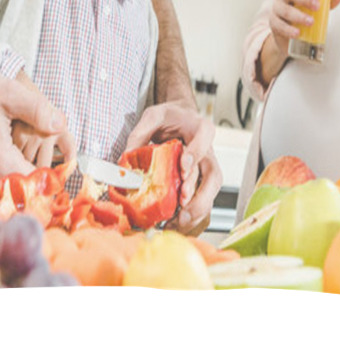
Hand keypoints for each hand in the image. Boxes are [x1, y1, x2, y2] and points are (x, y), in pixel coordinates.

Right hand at [0, 71, 68, 194]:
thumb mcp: (8, 93)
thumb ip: (38, 109)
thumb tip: (61, 124)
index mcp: (3, 164)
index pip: (41, 189)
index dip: (60, 180)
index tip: (70, 167)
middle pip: (32, 200)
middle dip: (50, 186)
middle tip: (64, 169)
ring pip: (18, 200)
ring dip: (36, 188)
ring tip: (49, 169)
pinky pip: (6, 195)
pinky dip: (21, 186)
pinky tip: (30, 169)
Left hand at [125, 100, 222, 235]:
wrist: (180, 118)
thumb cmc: (170, 117)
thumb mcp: (153, 115)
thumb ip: (141, 132)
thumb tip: (126, 157)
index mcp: (201, 129)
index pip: (203, 143)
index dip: (194, 156)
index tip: (182, 168)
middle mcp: (209, 151)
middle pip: (212, 175)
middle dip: (199, 194)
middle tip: (182, 204)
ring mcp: (207, 169)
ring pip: (210, 192)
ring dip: (196, 209)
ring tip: (178, 222)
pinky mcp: (201, 183)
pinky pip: (203, 201)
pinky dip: (192, 215)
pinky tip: (176, 224)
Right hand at [268, 0, 339, 60]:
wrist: (290, 35)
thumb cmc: (303, 14)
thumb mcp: (317, 6)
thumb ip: (327, 0)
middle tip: (317, 5)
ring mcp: (277, 8)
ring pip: (284, 9)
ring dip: (298, 15)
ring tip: (310, 22)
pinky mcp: (273, 23)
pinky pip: (278, 24)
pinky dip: (288, 29)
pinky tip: (297, 33)